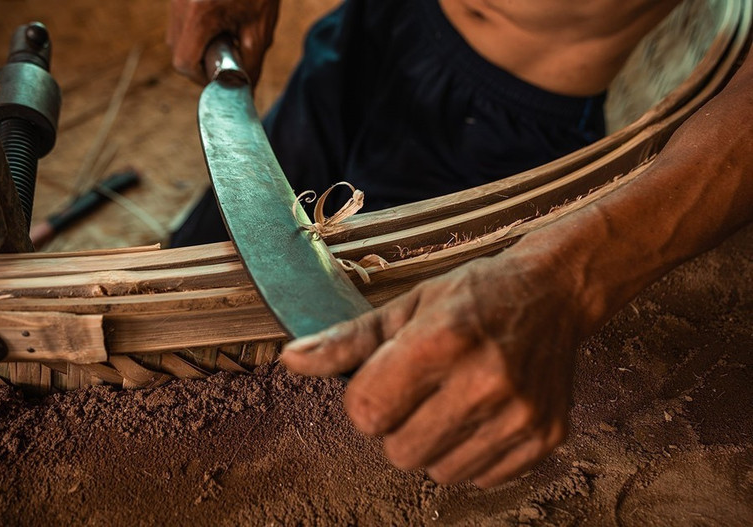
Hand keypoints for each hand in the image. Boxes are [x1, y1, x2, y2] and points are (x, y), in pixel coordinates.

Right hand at [167, 0, 279, 84]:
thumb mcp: (260, 29)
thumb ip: (250, 64)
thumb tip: (242, 90)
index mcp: (200, 15)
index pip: (184, 63)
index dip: (201, 78)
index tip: (220, 76)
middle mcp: (181, 5)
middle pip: (177, 51)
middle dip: (200, 62)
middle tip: (225, 56)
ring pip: (177, 36)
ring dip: (198, 45)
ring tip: (225, 35)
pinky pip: (181, 21)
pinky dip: (197, 29)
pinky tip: (219, 21)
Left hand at [282, 247, 586, 486]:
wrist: (553, 294)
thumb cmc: (473, 296)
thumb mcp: (407, 305)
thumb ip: (347, 340)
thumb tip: (291, 360)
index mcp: (441, 340)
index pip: (365, 411)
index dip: (365, 397)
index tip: (385, 377)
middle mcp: (485, 381)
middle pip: (398, 451)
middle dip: (397, 424)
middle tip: (421, 390)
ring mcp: (520, 415)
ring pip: (438, 471)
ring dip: (433, 443)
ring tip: (452, 400)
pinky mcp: (544, 438)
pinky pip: (480, 478)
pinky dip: (470, 453)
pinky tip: (481, 414)